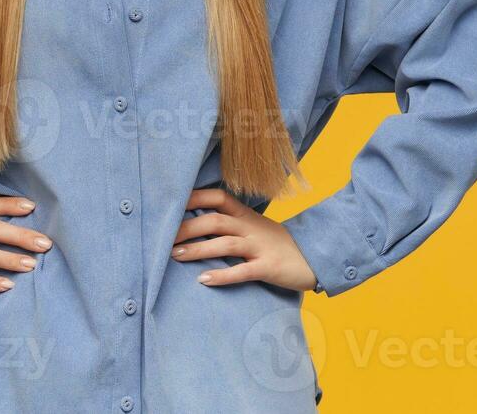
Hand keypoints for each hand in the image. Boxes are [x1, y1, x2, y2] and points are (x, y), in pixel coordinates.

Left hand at [171, 188, 317, 292]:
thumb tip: (193, 224)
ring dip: (198, 249)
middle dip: (187, 227)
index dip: (194, 198)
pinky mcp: (268, 268)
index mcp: (246, 215)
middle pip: (215, 220)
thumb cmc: (276, 244)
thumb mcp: (254, 228)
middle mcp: (251, 228)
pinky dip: (222, 275)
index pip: (217, 198)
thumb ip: (230, 224)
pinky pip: (243, 270)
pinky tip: (203, 280)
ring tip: (176, 255)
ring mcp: (260, 247)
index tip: (170, 204)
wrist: (313, 259)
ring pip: (225, 244)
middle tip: (163, 238)